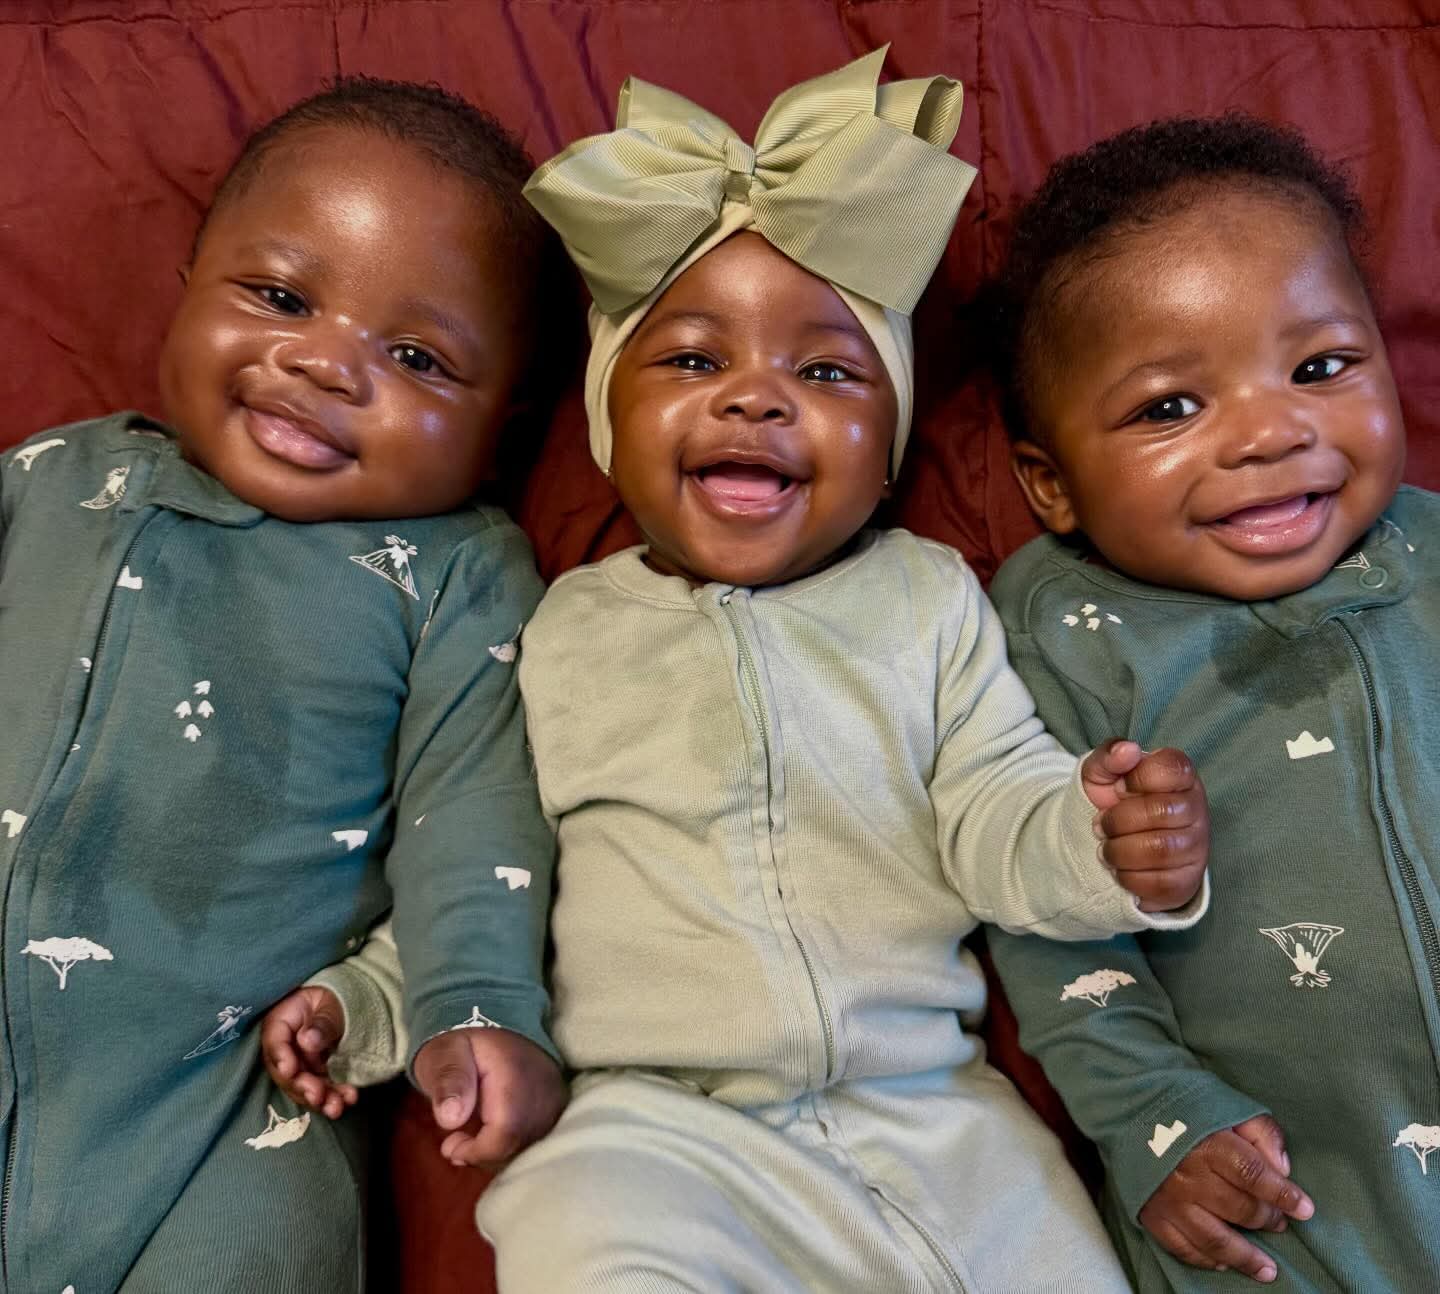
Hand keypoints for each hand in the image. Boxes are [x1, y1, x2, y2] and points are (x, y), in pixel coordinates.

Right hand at [260, 986, 357, 1119]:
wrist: (347, 1004)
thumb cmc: (334, 997)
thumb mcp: (330, 1003)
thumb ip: (321, 1022)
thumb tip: (307, 1041)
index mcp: (281, 1022)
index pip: (275, 1042)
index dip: (281, 1058)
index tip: (290, 1070)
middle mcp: (287, 1048)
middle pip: (286, 1072)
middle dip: (302, 1087)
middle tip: (318, 1096)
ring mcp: (301, 1063)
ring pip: (303, 1086)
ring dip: (320, 1099)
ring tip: (337, 1107)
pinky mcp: (316, 1074)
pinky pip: (321, 1089)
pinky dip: (333, 1097)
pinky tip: (349, 1099)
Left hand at [413, 1027, 567, 1168]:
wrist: (497, 1020)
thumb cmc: (463, 1042)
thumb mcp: (444, 1052)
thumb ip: (448, 1080)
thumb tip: (451, 1119)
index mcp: (515, 1076)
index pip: (506, 1134)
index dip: (477, 1151)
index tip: (450, 1145)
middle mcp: (545, 1089)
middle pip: (519, 1146)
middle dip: (483, 1153)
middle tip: (456, 1141)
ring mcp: (556, 1098)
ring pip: (530, 1146)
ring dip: (497, 1150)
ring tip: (472, 1135)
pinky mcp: (559, 1105)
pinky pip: (538, 1137)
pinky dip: (512, 1143)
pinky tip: (492, 1132)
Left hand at [1081, 739, 1208, 910]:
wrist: (1107, 843)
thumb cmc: (1111, 800)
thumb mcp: (1100, 773)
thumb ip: (1109, 755)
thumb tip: (1127, 750)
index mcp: (1180, 775)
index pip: (1171, 768)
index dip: (1137, 779)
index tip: (1119, 788)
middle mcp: (1196, 809)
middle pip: (1160, 812)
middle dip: (1118, 821)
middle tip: (1100, 825)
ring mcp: (1196, 846)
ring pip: (1159, 851)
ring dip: (1119, 851)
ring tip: (1107, 848)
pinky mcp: (1188, 881)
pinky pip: (1160, 884)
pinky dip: (1128, 877)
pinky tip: (1120, 869)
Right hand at [1139, 1115, 1313, 1282]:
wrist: (1127, 1109)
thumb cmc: (1183, 1108)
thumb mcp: (1225, 1105)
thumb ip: (1260, 1131)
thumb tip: (1284, 1168)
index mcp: (1209, 1144)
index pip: (1255, 1174)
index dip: (1284, 1195)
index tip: (1306, 1210)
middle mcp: (1189, 1176)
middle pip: (1240, 1209)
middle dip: (1267, 1219)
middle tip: (1280, 1224)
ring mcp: (1170, 1200)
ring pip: (1215, 1239)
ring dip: (1245, 1257)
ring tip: (1268, 1269)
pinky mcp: (1153, 1215)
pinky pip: (1183, 1248)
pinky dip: (1206, 1259)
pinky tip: (1224, 1262)